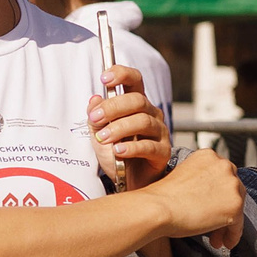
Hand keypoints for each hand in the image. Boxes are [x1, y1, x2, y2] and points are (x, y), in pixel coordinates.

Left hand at [88, 67, 167, 188]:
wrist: (128, 181)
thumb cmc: (116, 153)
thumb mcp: (98, 134)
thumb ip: (95, 117)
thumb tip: (94, 99)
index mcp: (136, 104)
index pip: (134, 80)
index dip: (121, 74)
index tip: (104, 77)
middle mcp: (151, 114)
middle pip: (137, 100)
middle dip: (113, 107)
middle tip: (95, 118)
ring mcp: (159, 132)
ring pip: (142, 121)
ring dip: (118, 128)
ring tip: (102, 138)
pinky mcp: (163, 152)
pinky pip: (148, 146)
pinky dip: (131, 147)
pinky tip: (118, 150)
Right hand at [145, 149, 245, 249]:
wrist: (157, 208)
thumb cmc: (161, 198)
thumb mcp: (182, 178)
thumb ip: (199, 182)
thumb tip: (209, 200)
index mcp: (208, 156)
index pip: (221, 177)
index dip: (217, 196)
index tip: (209, 209)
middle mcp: (224, 165)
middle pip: (233, 191)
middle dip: (223, 210)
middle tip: (213, 228)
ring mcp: (231, 185)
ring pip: (236, 208)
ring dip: (226, 224)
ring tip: (215, 239)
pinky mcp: (235, 205)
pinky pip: (238, 224)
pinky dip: (232, 235)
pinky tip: (223, 243)